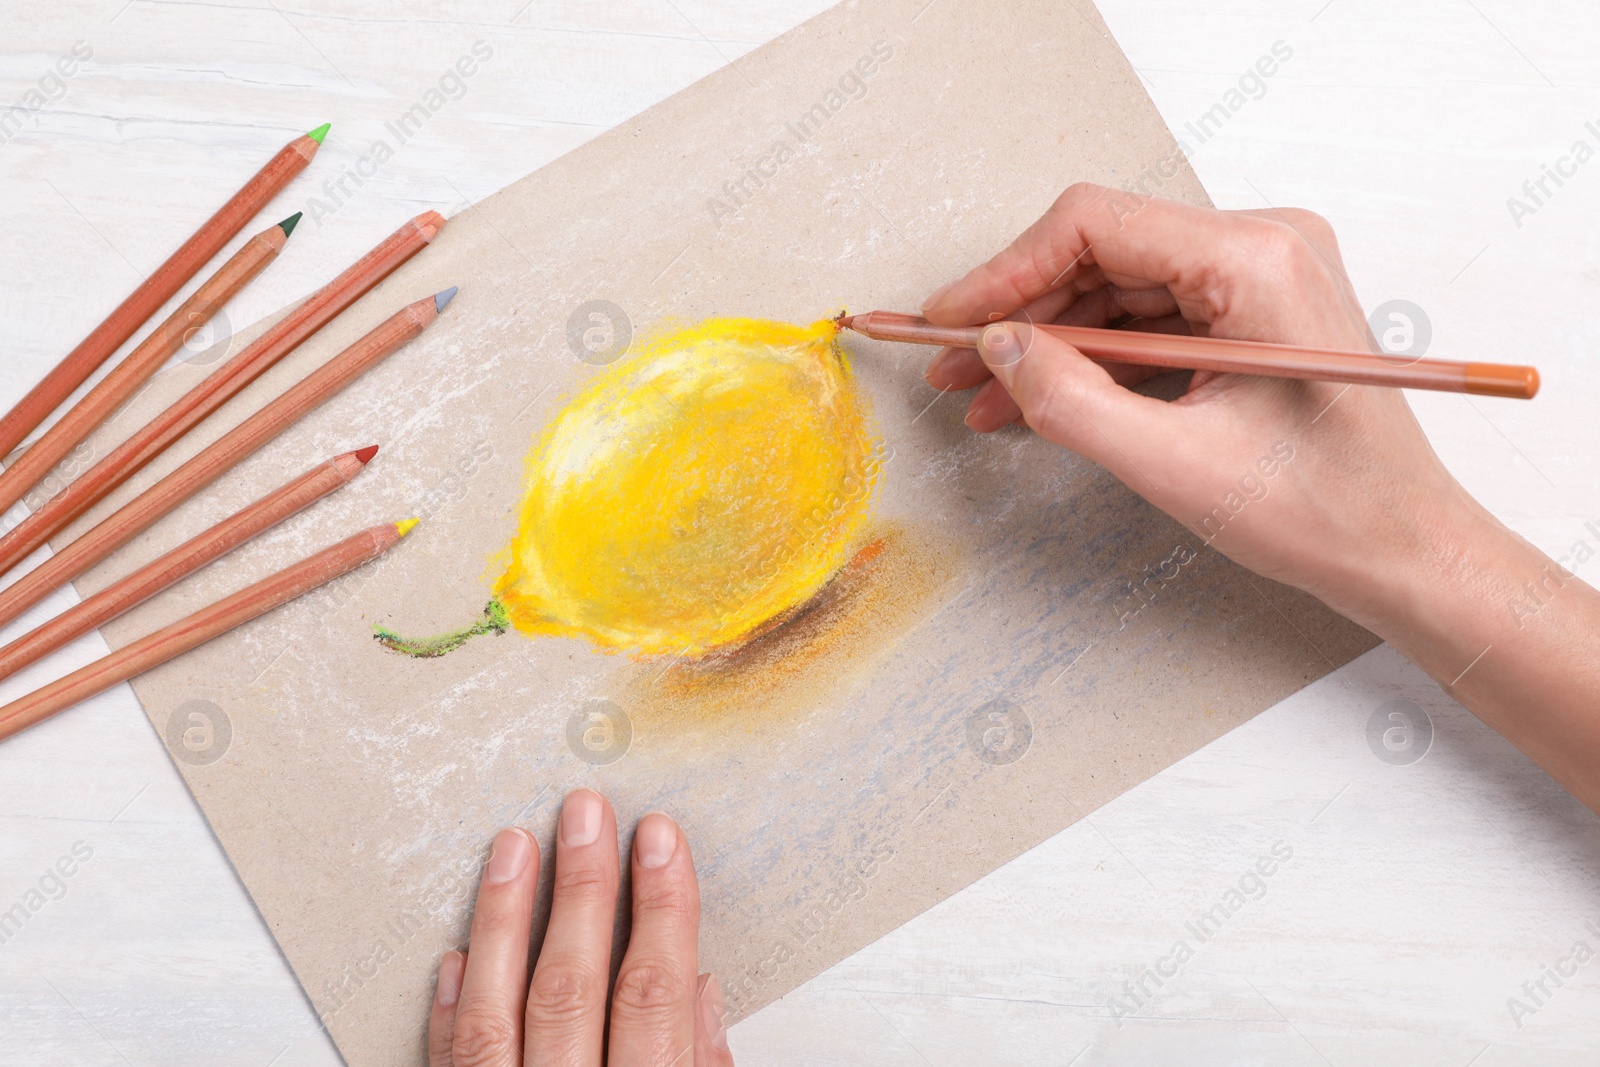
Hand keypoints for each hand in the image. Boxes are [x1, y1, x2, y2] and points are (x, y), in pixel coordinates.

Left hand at [428, 791, 732, 1065]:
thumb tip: (700, 993)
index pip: (652, 993)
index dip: (661, 908)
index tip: (659, 839)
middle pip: (569, 987)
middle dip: (581, 889)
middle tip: (585, 813)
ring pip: (493, 1014)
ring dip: (503, 920)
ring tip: (512, 846)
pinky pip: (448, 1064)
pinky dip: (451, 1007)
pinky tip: (456, 953)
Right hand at [922, 182, 1599, 813]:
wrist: (1403, 550)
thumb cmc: (1322, 512)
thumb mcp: (1176, 467)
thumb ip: (1072, 402)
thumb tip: (995, 347)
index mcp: (1256, 260)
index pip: (1094, 225)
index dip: (1005, 273)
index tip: (945, 321)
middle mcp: (1264, 245)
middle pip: (1101, 253)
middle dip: (1018, 314)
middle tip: (947, 366)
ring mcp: (1261, 274)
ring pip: (1118, 287)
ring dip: (1047, 341)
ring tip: (980, 395)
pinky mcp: (1253, 309)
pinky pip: (1150, 317)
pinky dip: (1093, 358)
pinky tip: (1038, 399)